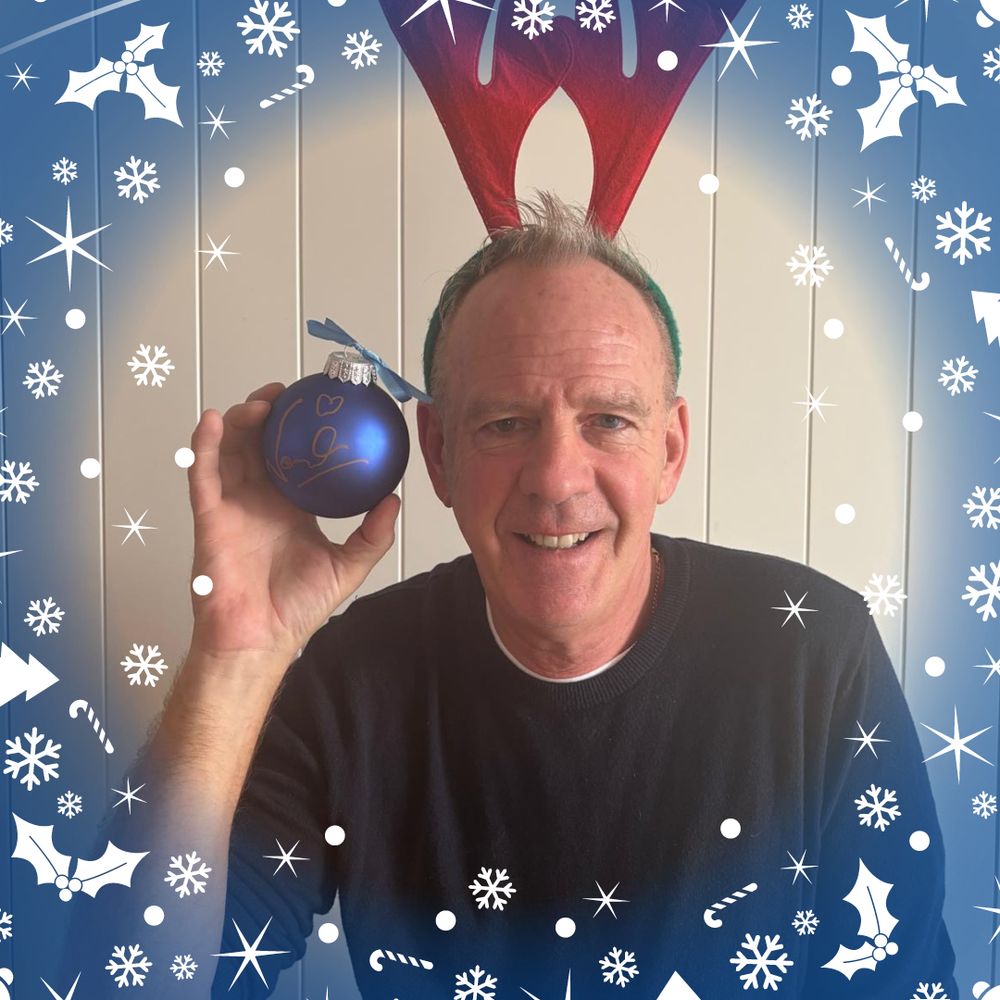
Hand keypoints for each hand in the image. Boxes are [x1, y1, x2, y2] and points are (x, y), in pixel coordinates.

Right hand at [186, 382, 399, 664]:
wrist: (261, 638)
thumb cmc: (297, 608)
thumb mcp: (349, 565)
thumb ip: (373, 534)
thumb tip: (395, 500)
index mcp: (290, 507)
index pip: (292, 457)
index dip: (299, 428)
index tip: (316, 404)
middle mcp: (260, 501)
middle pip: (259, 444)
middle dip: (268, 413)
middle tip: (285, 393)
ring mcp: (233, 505)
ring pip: (230, 450)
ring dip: (240, 421)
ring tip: (259, 403)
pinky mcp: (209, 516)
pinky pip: (203, 473)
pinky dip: (205, 444)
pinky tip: (215, 421)